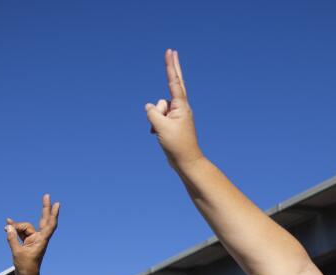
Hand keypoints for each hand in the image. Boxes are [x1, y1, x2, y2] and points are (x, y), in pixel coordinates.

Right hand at [5, 194, 60, 274]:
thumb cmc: (26, 267)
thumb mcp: (17, 252)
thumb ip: (12, 238)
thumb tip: (8, 227)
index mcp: (41, 240)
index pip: (50, 225)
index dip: (53, 214)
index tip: (56, 204)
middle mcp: (39, 238)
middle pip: (43, 220)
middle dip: (45, 208)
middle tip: (47, 195)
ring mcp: (33, 239)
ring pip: (25, 227)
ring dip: (16, 226)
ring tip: (7, 225)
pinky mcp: (27, 242)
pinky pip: (20, 232)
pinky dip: (14, 229)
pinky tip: (7, 225)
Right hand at [146, 49, 202, 168]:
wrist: (186, 161)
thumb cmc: (177, 144)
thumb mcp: (161, 127)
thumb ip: (152, 113)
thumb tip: (149, 106)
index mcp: (181, 106)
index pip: (174, 81)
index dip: (171, 66)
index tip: (171, 52)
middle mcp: (180, 107)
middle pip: (173, 84)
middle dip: (172, 68)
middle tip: (172, 51)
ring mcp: (176, 114)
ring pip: (158, 108)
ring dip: (155, 119)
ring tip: (163, 132)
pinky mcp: (172, 122)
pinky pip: (158, 117)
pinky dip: (155, 124)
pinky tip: (158, 134)